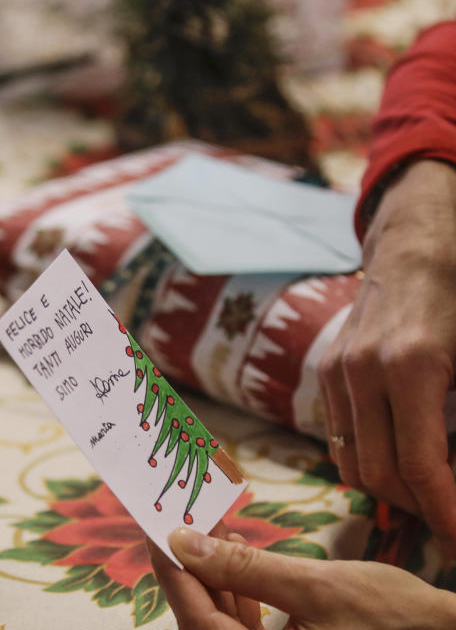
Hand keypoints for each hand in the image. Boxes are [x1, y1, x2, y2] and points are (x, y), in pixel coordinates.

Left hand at [149, 527, 455, 628]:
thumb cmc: (393, 619)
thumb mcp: (315, 587)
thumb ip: (244, 568)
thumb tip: (183, 542)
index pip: (194, 618)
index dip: (170, 570)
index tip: (153, 527)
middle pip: (204, 619)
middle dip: (189, 566)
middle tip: (178, 517)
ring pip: (223, 619)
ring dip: (213, 572)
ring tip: (209, 523)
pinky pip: (247, 623)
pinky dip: (237, 588)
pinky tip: (234, 551)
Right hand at [318, 159, 455, 551]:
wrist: (415, 246)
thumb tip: (454, 468)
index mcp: (410, 367)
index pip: (420, 466)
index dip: (443, 510)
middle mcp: (362, 373)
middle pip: (379, 474)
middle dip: (418, 508)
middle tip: (449, 522)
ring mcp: (336, 371)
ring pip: (350, 462)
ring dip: (388, 491)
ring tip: (425, 497)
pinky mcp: (324, 371)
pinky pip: (338, 437)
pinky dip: (365, 461)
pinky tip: (396, 461)